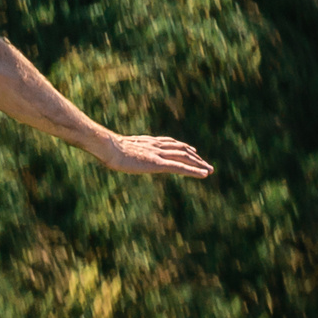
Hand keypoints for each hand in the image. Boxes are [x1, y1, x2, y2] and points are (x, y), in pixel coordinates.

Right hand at [92, 133, 212, 179]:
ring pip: (184, 157)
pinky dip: (194, 171)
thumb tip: (113, 152)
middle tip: (206, 164)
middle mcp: (156, 146)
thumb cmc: (107, 148)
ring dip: (199, 164)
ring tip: (209, 170)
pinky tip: (204, 174)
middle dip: (195, 157)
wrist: (108, 147)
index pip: (170, 143)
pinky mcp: (158, 163)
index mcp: (147, 142)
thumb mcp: (116, 148)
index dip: (182, 146)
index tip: (192, 150)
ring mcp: (158, 154)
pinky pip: (180, 167)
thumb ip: (122, 150)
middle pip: (181, 149)